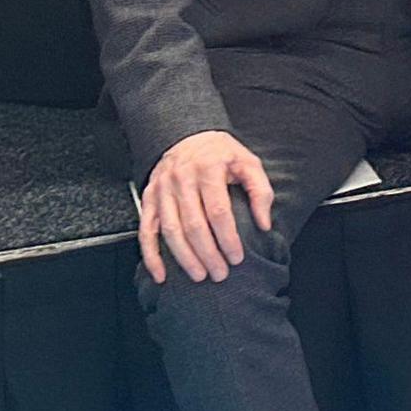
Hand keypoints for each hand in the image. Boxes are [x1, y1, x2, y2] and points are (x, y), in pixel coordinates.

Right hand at [137, 130, 276, 284]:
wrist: (187, 135)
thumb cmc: (220, 153)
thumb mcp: (247, 162)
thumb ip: (260, 191)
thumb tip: (264, 224)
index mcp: (208, 169)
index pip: (218, 211)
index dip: (228, 238)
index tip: (237, 257)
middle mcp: (181, 179)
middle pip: (193, 225)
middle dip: (208, 254)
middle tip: (220, 274)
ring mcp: (162, 189)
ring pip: (171, 230)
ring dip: (185, 258)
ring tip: (200, 275)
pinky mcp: (149, 198)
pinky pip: (146, 230)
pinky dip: (151, 255)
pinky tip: (161, 274)